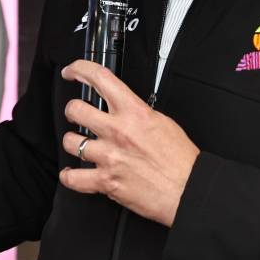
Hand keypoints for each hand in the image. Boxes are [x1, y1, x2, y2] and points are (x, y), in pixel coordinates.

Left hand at [58, 60, 199, 226]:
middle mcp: (118, 131)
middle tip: (76, 114)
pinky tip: (73, 173)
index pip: (101, 78)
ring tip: (80, 145)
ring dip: (73, 143)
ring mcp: (109, 156)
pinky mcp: (106, 181)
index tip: (73, 72)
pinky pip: (73, 178)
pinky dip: (70, 176)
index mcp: (135, 112)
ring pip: (70, 142)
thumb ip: (137, 112)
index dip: (80, 69)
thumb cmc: (181, 160)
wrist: (190, 190)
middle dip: (72, 110)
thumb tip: (121, 106)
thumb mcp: (162, 122)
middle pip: (76, 109)